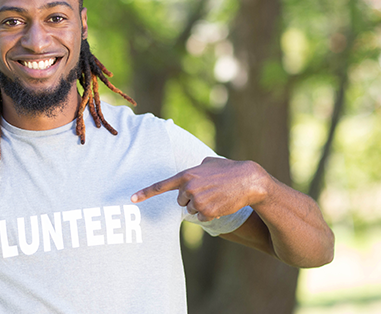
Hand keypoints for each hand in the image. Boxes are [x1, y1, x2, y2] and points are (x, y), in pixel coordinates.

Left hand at [131, 157, 266, 220]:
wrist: (248, 181)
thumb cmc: (229, 169)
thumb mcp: (208, 163)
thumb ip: (194, 169)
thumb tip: (189, 176)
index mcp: (185, 175)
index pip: (161, 186)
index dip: (145, 193)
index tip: (132, 199)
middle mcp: (188, 188)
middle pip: (180, 201)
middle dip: (190, 198)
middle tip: (207, 191)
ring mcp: (197, 201)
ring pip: (191, 210)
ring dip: (201, 206)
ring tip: (216, 196)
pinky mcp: (207, 212)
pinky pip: (202, 218)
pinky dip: (210, 214)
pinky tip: (220, 204)